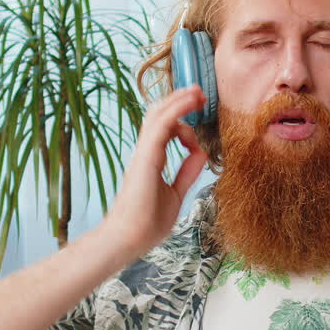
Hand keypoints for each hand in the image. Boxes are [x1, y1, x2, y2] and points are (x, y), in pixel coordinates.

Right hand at [103, 86, 208, 256]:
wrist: (128, 239)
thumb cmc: (147, 222)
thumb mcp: (175, 193)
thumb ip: (186, 173)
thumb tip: (201, 156)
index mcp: (150, 160)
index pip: (165, 129)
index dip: (184, 119)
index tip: (201, 115)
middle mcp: (145, 152)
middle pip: (159, 115)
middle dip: (179, 100)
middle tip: (199, 91)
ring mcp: (143, 153)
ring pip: (158, 115)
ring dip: (179, 99)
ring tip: (197, 90)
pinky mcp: (145, 158)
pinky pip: (161, 126)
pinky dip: (176, 110)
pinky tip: (190, 102)